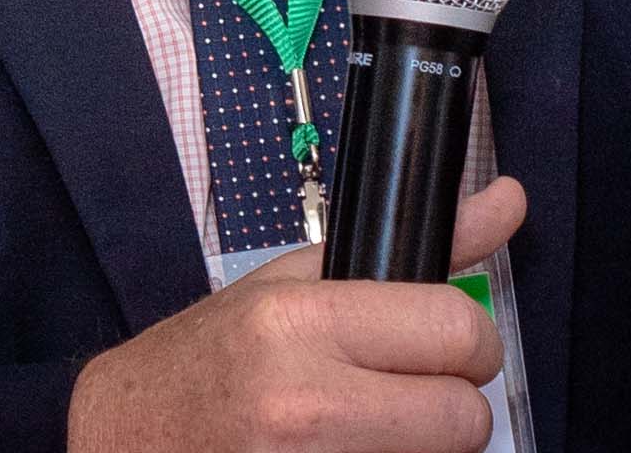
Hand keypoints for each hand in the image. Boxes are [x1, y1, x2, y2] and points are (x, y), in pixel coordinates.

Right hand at [69, 177, 524, 452]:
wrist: (121, 437)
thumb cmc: (209, 360)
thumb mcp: (293, 286)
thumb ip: (409, 253)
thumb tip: (509, 202)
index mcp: (301, 321)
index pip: (456, 332)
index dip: (469, 345)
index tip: (445, 349)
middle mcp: (303, 401)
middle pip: (462, 418)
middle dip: (450, 409)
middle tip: (405, 399)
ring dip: (419, 448)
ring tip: (365, 429)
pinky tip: (344, 452)